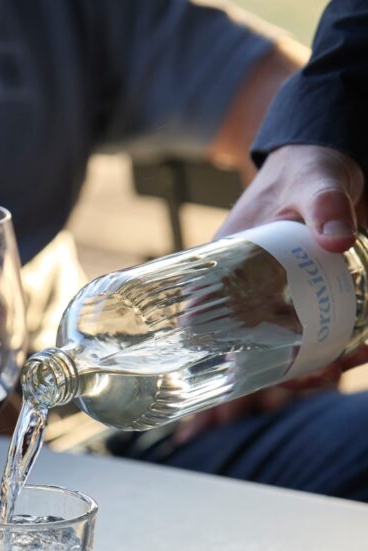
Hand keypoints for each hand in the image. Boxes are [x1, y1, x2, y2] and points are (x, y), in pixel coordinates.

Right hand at [174, 145, 365, 443]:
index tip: (255, 377)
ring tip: (352, 360)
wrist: (333, 165)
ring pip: (287, 349)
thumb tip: (336, 241)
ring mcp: (276, 301)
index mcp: (224, 271)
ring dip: (318, 365)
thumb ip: (325, 205)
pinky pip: (315, 335)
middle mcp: (245, 294)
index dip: (223, 359)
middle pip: (252, 350)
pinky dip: (338, 347)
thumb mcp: (315, 183)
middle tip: (326, 373)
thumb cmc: (308, 169)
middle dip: (288, 374)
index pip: (205, 326)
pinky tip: (364, 347)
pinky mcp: (305, 302)